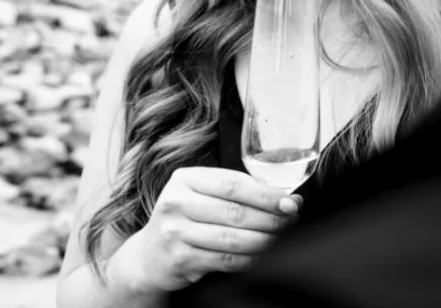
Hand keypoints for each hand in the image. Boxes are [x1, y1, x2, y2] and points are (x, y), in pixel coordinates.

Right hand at [108, 167, 302, 292]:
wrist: (149, 255)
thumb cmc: (185, 218)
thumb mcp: (201, 195)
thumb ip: (235, 191)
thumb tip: (283, 196)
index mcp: (185, 179)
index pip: (233, 184)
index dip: (266, 194)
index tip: (290, 202)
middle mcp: (176, 203)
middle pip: (235, 212)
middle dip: (270, 218)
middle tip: (291, 221)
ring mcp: (175, 232)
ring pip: (233, 238)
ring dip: (264, 241)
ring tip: (280, 239)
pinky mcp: (180, 259)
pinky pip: (225, 260)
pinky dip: (249, 259)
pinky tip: (261, 256)